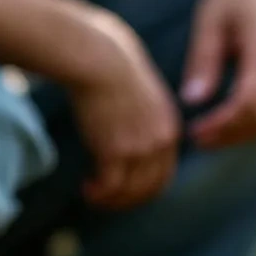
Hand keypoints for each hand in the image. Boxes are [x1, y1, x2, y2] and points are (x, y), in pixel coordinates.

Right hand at [68, 12, 179, 209]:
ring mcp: (140, 148)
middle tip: (107, 199)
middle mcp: (160, 141)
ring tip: (93, 195)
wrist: (98, 55)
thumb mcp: (138, 86)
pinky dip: (99, 193)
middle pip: (151, 188)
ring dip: (111, 199)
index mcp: (168, 126)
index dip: (144, 187)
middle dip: (129, 200)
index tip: (124, 188)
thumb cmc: (110, 60)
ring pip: (130, 192)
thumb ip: (140, 106)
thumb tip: (127, 105)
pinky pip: (110, 186)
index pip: (164, 172)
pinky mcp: (116, 151)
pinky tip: (87, 188)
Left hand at [182, 0, 255, 146]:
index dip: (221, 124)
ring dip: (239, 134)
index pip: (248, 103)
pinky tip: (225, 124)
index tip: (193, 130)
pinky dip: (251, 124)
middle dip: (228, 135)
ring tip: (207, 133)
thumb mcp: (210, 20)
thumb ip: (203, 60)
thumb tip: (192, 102)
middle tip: (194, 137)